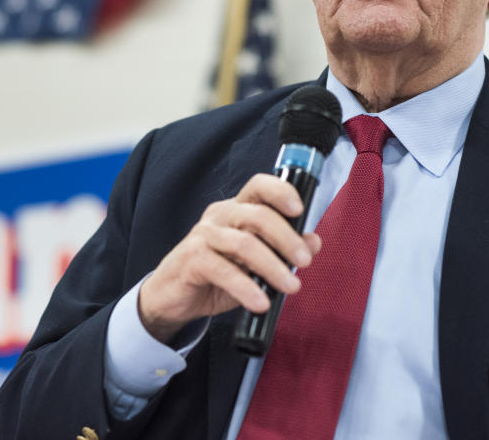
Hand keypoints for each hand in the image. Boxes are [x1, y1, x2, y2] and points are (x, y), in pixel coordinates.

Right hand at [137, 174, 321, 342]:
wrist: (174, 298)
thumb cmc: (217, 276)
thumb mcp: (255, 265)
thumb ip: (282, 251)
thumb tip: (314, 241)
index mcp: (236, 210)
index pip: (258, 186)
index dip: (280, 192)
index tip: (299, 210)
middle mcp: (220, 216)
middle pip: (257, 215)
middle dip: (286, 239)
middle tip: (304, 262)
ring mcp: (204, 236)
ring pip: (244, 244)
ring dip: (272, 267)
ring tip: (291, 287)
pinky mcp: (192, 260)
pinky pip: (223, 271)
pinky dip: (246, 288)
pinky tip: (261, 302)